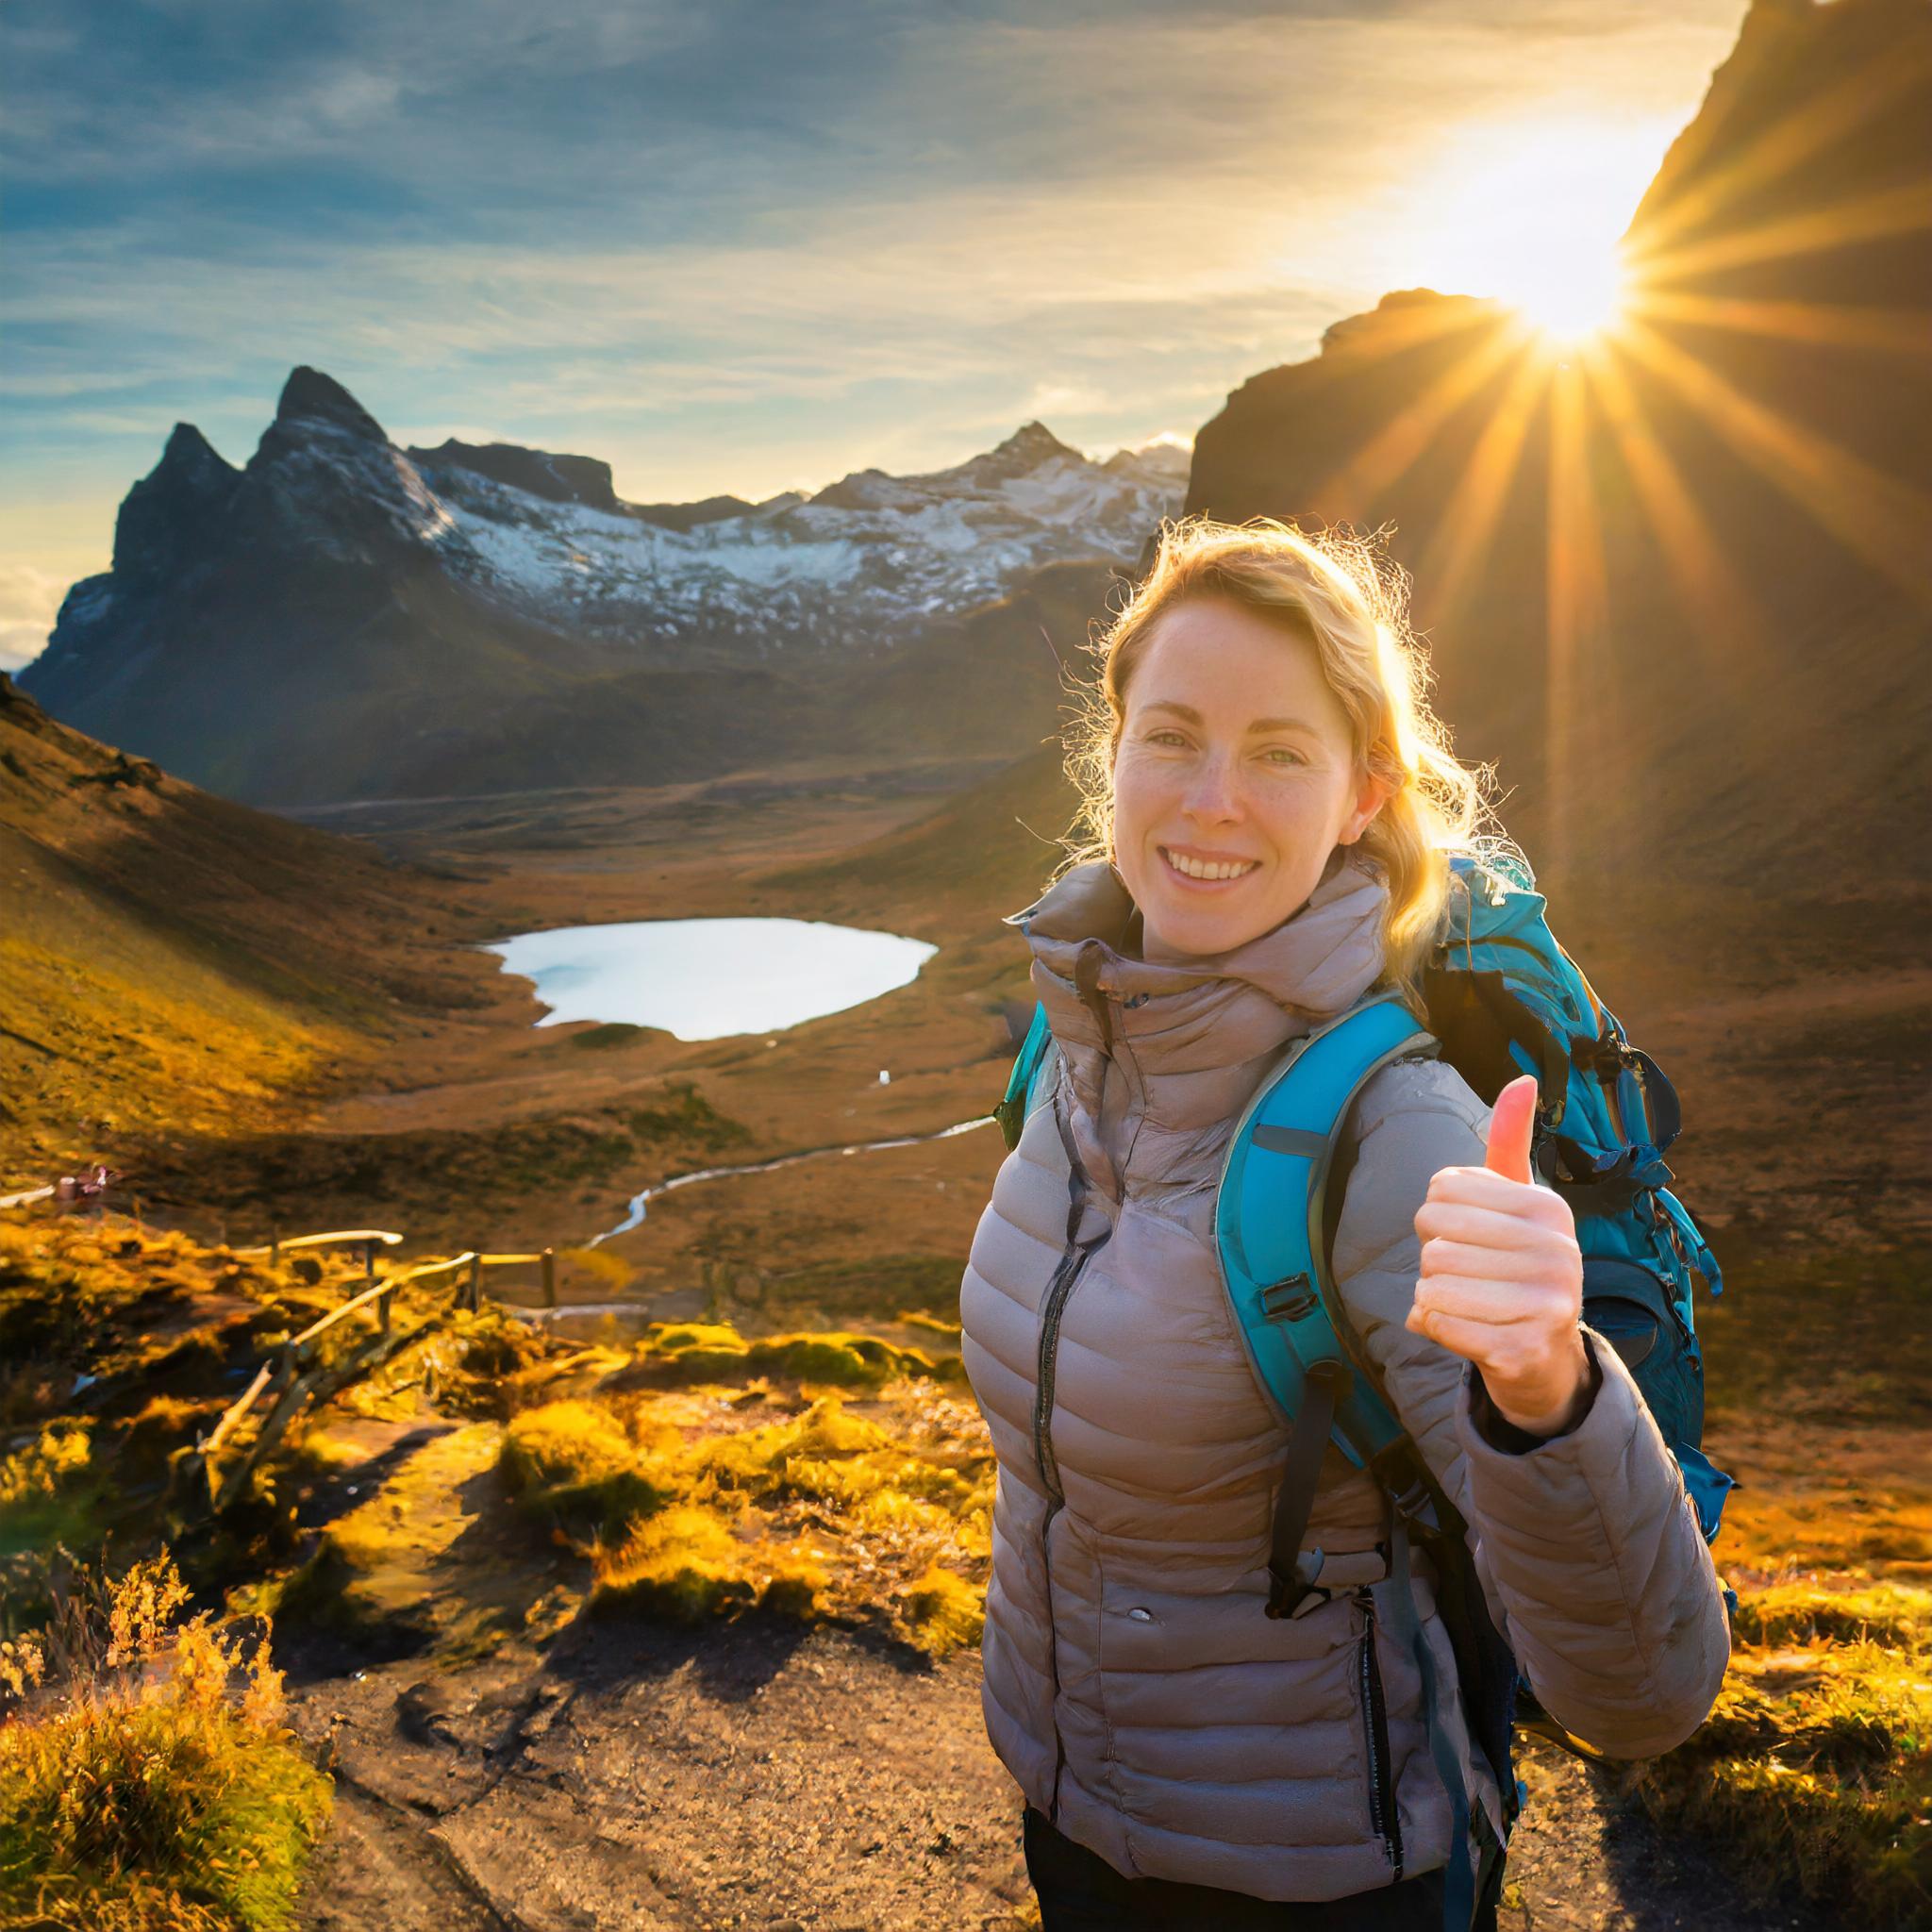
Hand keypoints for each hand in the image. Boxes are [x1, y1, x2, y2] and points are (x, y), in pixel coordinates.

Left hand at [1404, 1073, 1590, 1435]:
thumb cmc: (1516, 1268)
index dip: (1437, 1220)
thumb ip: (1510, 1142)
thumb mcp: (1516, 1203)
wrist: (1544, 1358)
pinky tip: (1467, 1332)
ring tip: (1471, 1304)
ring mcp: (1547, 1303)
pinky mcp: (1524, 1347)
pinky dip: (1434, 1328)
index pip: (1440, 1193)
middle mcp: (1558, 1252)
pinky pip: (1437, 1323)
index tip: (1473, 1240)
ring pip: (1431, 1283)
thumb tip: (1524, 1076)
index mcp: (1548, 1208)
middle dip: (1434, 1263)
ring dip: (1434, 1297)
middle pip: (1433, 1241)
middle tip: (1470, 1278)